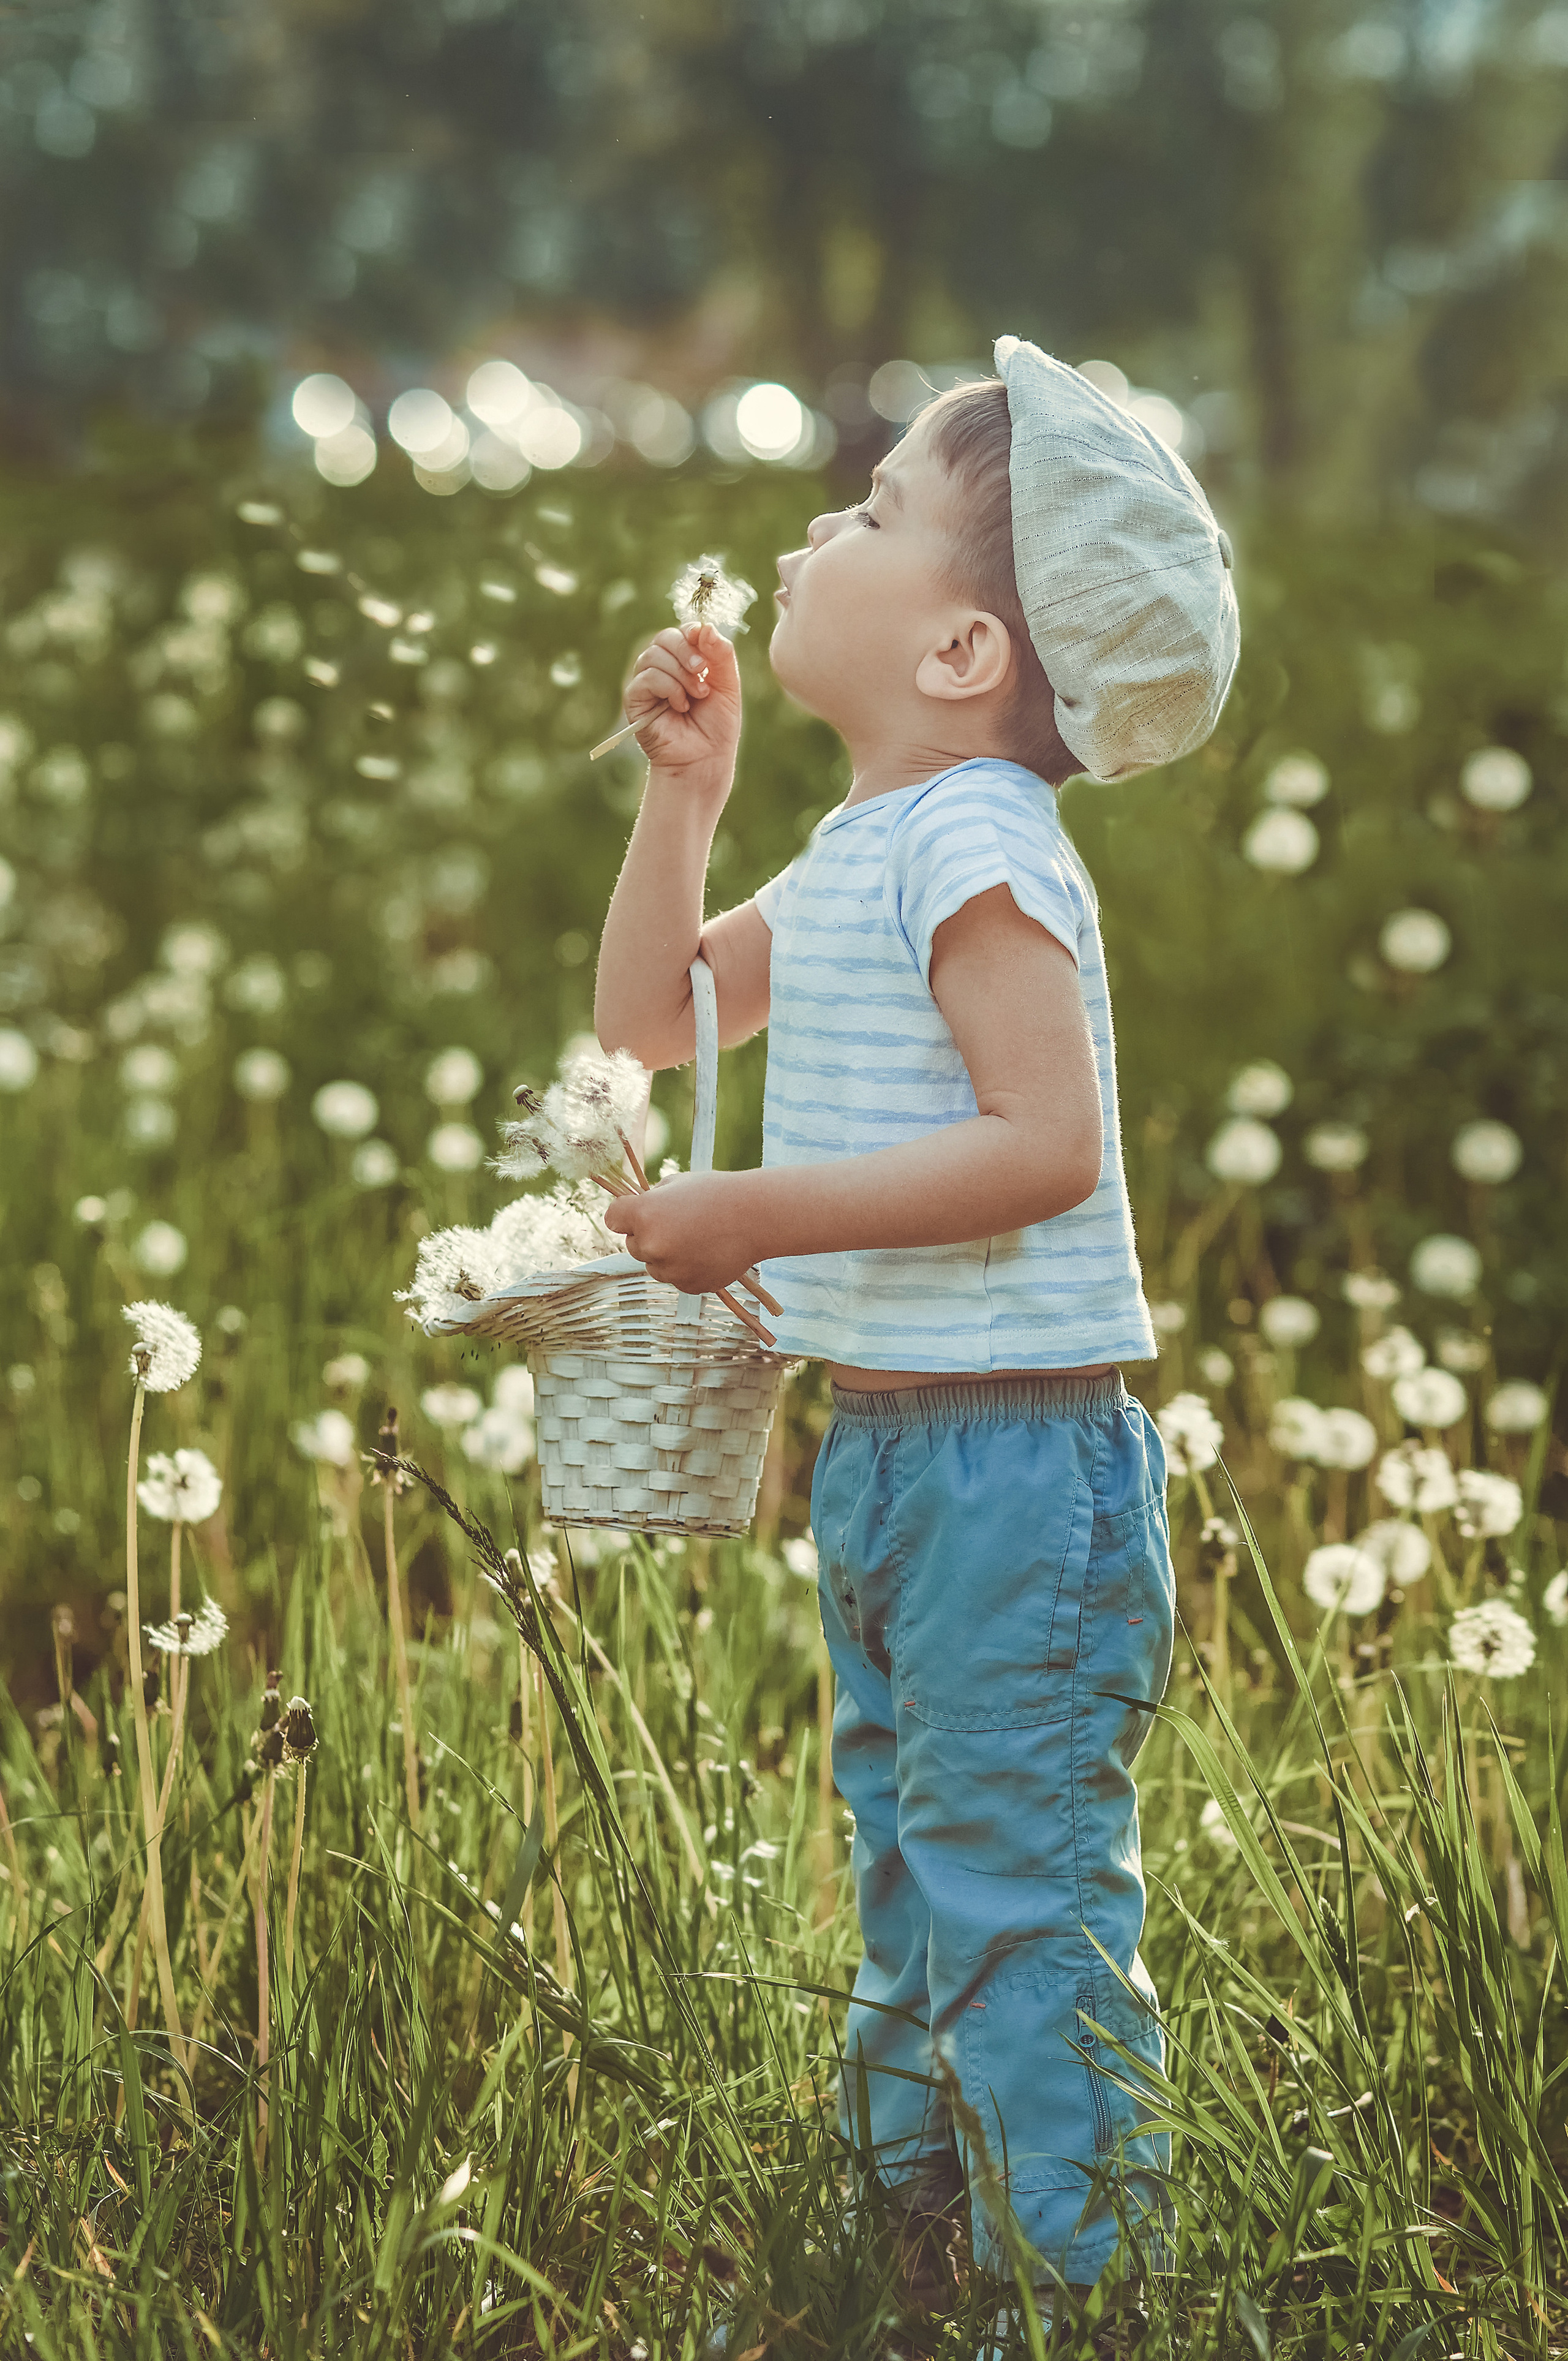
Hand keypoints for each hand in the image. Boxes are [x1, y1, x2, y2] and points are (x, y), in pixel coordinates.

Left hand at [601, 1170, 760, 1295]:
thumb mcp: (677, 1183)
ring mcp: (670, 1269)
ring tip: (696, 1238)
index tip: (636, 1213)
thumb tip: (637, 1213)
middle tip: (677, 1223)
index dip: (625, 1215)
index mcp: (644, 1214)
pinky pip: (677, 1278)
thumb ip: (652, 1199)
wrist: (757, 1216)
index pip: (613, 1219)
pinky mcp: (688, 1285)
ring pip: (654, 1266)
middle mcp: (651, 1244)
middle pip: (632, 1245)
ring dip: (666, 1255)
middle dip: (648, 1236)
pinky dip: (687, 1269)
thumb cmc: (717, 1192)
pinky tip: (707, 1252)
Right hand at [622, 622, 741, 780]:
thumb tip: (705, 626)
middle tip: (702, 671)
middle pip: (664, 637)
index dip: (694, 635)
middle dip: (686, 651)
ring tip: (696, 695)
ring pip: (654, 655)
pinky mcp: (635, 699)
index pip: (683, 631)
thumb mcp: (727, 686)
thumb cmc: (717, 726)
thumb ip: (721, 654)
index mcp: (685, 661)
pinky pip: (646, 677)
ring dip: (680, 673)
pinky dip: (667, 687)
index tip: (709, 652)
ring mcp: (647, 682)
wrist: (705, 760)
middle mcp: (663, 668)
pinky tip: (680, 706)